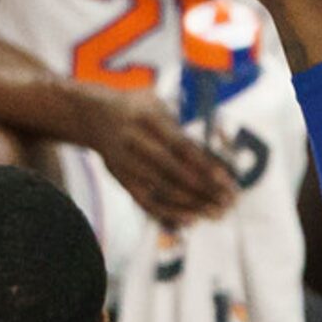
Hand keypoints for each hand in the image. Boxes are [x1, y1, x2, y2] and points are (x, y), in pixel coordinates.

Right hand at [82, 85, 237, 227]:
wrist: (93, 115)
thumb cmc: (138, 108)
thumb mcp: (157, 103)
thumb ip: (183, 126)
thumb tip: (217, 152)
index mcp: (148, 117)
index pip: (180, 146)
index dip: (205, 166)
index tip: (227, 181)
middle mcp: (134, 140)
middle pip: (173, 171)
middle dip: (203, 189)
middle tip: (228, 201)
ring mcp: (125, 162)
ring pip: (161, 189)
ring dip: (192, 204)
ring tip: (216, 212)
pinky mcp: (120, 178)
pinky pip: (145, 201)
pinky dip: (168, 213)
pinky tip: (191, 219)